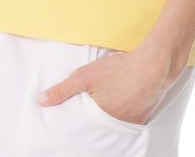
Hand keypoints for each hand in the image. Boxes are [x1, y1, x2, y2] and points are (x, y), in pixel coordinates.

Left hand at [36, 42, 178, 125]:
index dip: (76, 125)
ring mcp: (131, 124)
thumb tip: (40, 101)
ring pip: (113, 126)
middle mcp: (115, 127)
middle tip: (87, 114)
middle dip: (92, 123)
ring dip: (107, 119)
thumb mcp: (85, 76)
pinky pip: (128, 122)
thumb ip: (62, 90)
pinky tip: (121, 104)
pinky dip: (122, 115)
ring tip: (103, 109)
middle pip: (98, 129)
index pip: (82, 130)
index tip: (70, 124)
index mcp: (99, 120)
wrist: (153, 65)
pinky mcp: (142, 118)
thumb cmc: (119, 70)